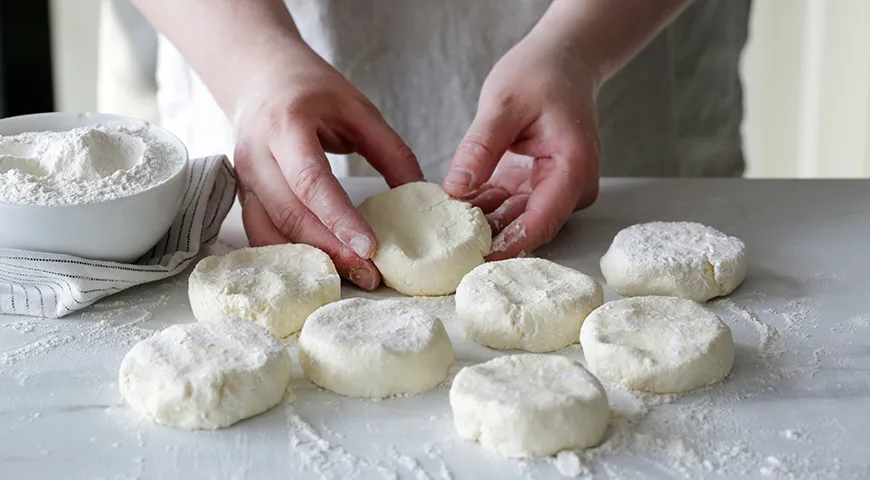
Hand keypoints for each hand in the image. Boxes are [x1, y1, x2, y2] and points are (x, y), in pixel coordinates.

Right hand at [233, 47, 422, 289]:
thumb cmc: (311, 89)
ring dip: (310, 259)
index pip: (311, 181)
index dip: (340, 219)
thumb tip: (422, 194)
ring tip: (352, 276)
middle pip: (290, 214)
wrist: (258, 75)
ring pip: (270, 231)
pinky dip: (289, 255)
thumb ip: (391, 150)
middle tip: (371, 274)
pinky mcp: (244, 194)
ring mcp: (244, 178)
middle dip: (331, 249)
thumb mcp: (357, 108)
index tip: (371, 248)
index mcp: (286, 125)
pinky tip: (320, 267)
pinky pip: (260, 233)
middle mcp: (256, 154)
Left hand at [442, 33, 599, 260]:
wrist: (562, 60)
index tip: (474, 262)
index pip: (541, 221)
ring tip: (444, 229)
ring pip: (516, 218)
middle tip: (447, 251)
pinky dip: (484, 206)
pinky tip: (455, 208)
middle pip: (529, 226)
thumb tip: (456, 190)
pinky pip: (510, 204)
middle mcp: (571, 185)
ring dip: (482, 224)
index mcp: (572, 167)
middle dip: (490, 239)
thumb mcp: (503, 103)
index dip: (507, 246)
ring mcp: (556, 187)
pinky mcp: (539, 184)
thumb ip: (480, 148)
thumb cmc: (541, 73)